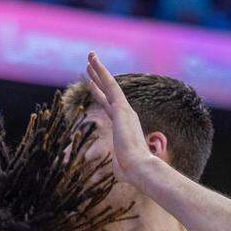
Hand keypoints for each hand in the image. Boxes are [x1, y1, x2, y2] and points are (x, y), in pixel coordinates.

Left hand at [84, 51, 163, 182]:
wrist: (140, 168)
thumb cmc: (131, 171)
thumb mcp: (121, 166)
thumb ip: (119, 164)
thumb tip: (120, 173)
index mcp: (124, 126)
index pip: (109, 106)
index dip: (100, 94)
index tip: (92, 84)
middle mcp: (126, 115)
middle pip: (109, 91)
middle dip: (98, 78)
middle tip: (90, 65)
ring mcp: (124, 110)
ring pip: (110, 84)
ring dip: (99, 70)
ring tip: (90, 57)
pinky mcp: (122, 109)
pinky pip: (111, 86)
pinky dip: (102, 74)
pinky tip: (93, 65)